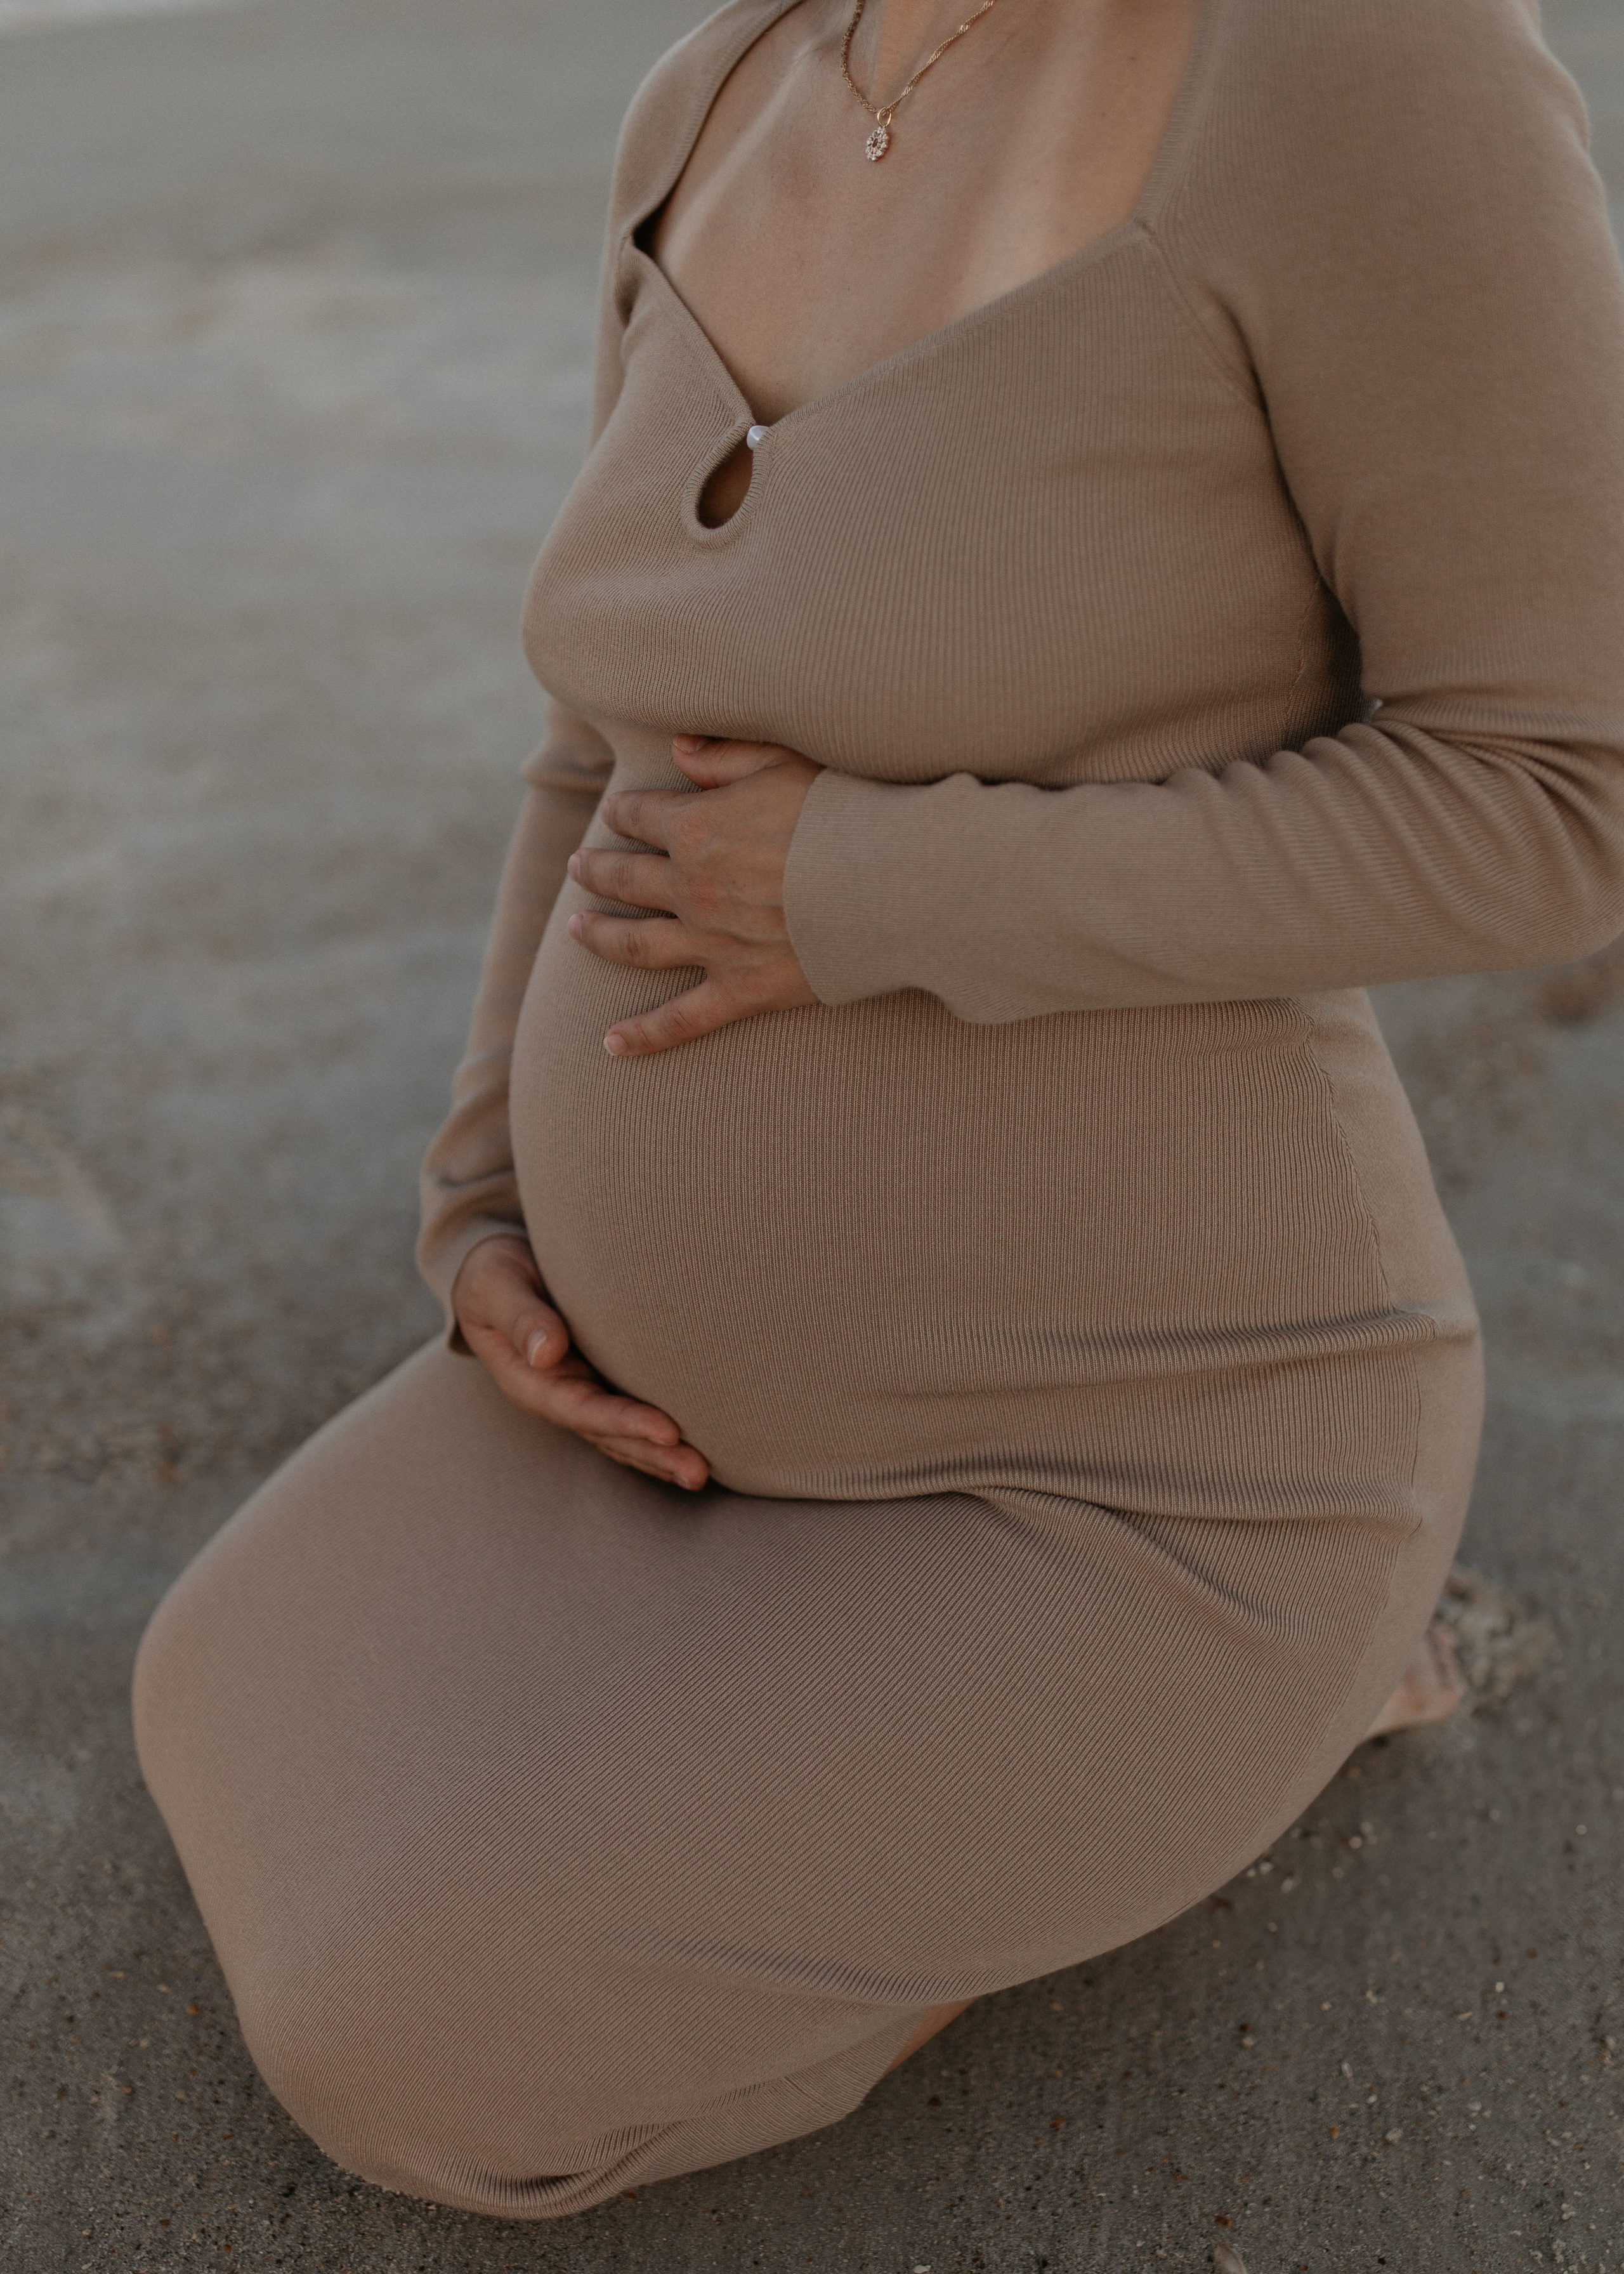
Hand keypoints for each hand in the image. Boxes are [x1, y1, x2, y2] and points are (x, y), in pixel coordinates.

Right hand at [452, 1235, 707, 1489]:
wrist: (495, 1272)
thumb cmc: (495, 1275)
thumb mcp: (495, 1286)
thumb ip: (520, 1316)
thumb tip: (546, 1352)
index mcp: (531, 1381)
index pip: (582, 1409)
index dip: (624, 1422)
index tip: (667, 1431)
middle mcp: (558, 1396)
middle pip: (609, 1434)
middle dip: (653, 1454)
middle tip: (698, 1472)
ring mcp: (581, 1393)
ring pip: (623, 1435)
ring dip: (662, 1456)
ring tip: (702, 1473)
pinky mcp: (600, 1382)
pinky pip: (630, 1418)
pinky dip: (658, 1439)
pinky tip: (693, 1449)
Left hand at [567, 733, 820, 1055]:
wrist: (889, 885)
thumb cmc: (845, 814)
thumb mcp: (783, 760)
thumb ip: (724, 755)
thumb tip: (677, 749)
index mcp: (695, 827)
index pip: (642, 816)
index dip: (624, 812)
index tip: (616, 813)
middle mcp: (691, 888)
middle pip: (627, 878)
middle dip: (597, 869)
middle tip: (579, 865)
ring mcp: (711, 944)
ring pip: (635, 944)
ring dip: (599, 936)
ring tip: (576, 928)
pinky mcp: (741, 990)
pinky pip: (681, 1019)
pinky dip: (643, 1034)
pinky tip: (611, 1044)